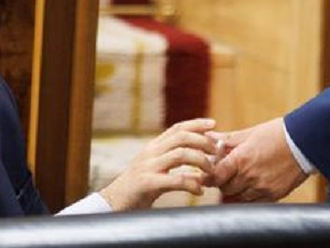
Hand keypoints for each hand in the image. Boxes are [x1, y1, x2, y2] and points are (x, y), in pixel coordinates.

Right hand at [99, 118, 218, 210]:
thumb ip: (174, 166)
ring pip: (180, 154)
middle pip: (181, 137)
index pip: (176, 128)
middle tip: (217, 151)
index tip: (213, 124)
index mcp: (153, 148)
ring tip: (211, 171)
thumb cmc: (137, 190)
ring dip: (200, 161)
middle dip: (203, 141)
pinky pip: (174, 180)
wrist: (112, 205)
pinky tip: (199, 191)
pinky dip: (191, 184)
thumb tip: (200, 169)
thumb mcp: (155, 172)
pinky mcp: (147, 183)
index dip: (196, 124)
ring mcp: (148, 167)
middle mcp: (150, 153)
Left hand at [209, 117, 308, 202]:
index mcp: (241, 158)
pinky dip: (249, 196)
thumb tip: (208, 138)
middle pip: (225, 188)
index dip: (209, 177)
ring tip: (240, 179)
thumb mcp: (251, 133)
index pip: (216, 176)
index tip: (207, 176)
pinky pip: (254, 202)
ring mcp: (262, 187)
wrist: (305, 141)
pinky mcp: (274, 195)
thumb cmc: (277, 133)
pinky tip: (252, 186)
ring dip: (236, 190)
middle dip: (222, 182)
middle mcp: (250, 176)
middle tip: (225, 175)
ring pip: (238, 197)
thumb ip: (228, 139)